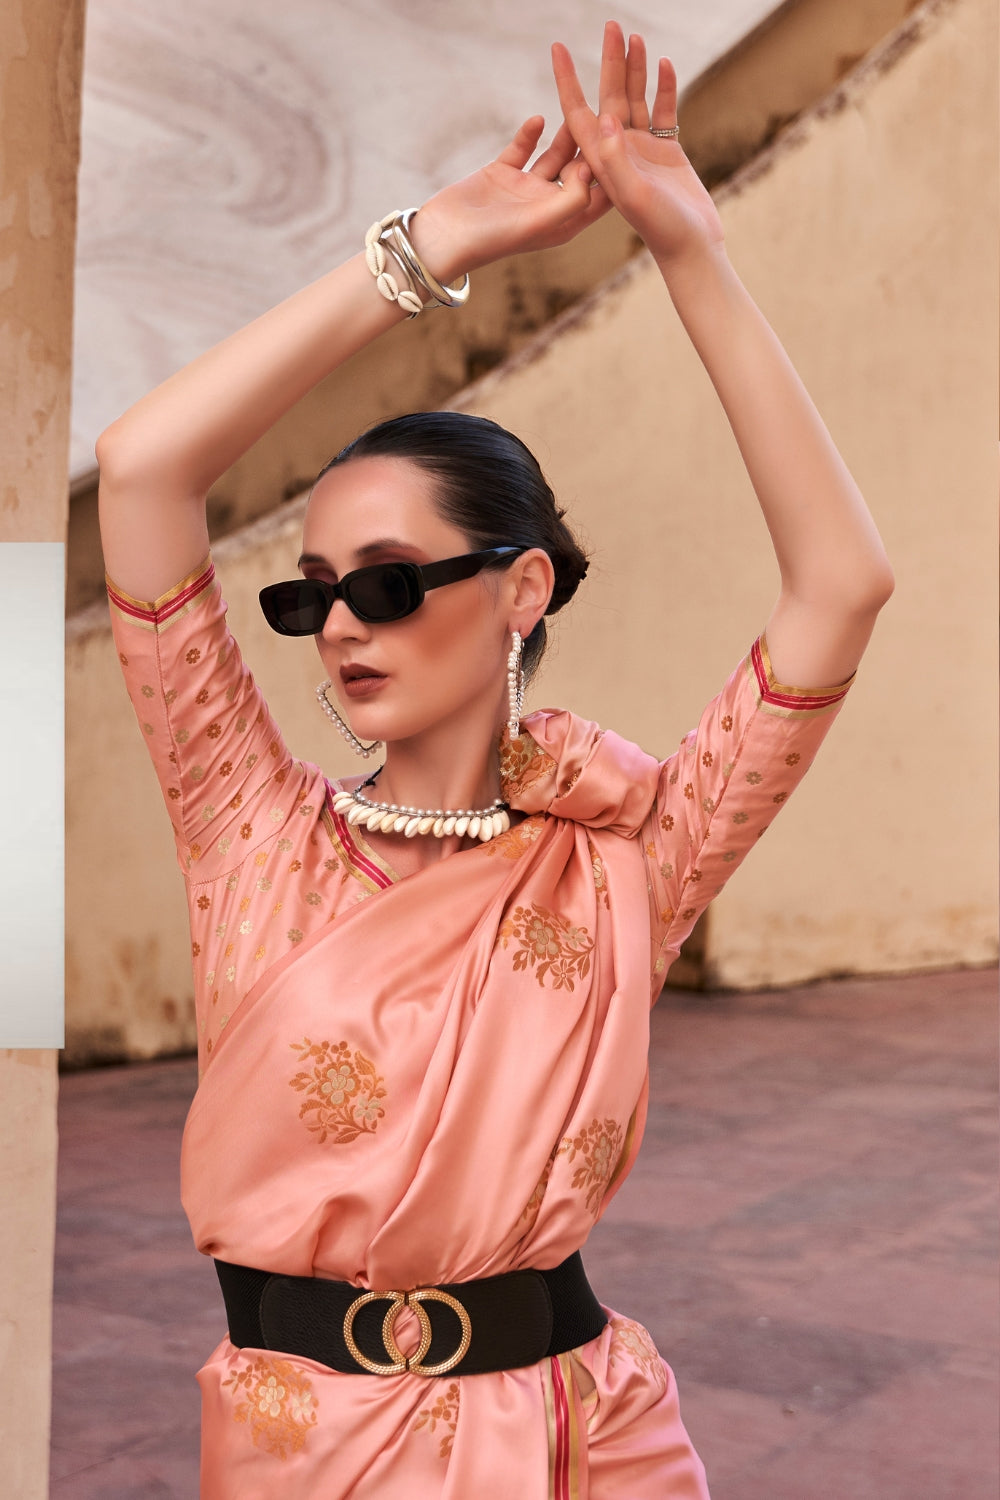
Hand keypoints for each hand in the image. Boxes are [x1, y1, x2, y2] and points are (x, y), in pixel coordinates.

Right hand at [410, 117, 611, 281]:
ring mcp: (526, 189)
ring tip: (581, 104)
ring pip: (555, 153)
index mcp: (565, 224)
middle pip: (581, 169)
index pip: (601, 194)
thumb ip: (571, 198)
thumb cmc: (491, 240)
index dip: (617, 169)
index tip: (630, 141)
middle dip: (595, 143)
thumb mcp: (539, 222)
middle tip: (612, 108)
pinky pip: (523, 147)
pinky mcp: (502, 173)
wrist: (441, 240)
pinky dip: (530, 133)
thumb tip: (593, 167)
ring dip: (567, 131)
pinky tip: (539, 117)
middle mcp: (549, 206)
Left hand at [552, 23, 724, 266]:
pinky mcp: (666, 152)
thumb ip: (616, 160)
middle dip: (609, 62)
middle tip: (610, 24)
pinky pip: (662, 113)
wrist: (692, 246)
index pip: (578, 114)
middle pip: (608, 99)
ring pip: (635, 101)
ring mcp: (642, 152)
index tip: (558, 49)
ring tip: (634, 37)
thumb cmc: (662, 229)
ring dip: (634, 70)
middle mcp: (618, 154)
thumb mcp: (635, 195)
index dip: (568, 81)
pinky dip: (664, 89)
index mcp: (601, 163)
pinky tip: (663, 64)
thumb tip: (603, 119)